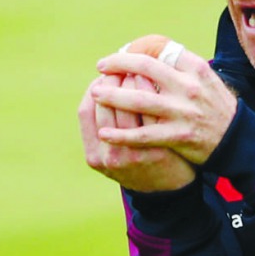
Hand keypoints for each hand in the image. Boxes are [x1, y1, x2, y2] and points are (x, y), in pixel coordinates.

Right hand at [79, 73, 196, 191]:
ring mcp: (133, 153)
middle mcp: (109, 155)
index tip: (105, 72)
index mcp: (94, 154)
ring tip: (139, 67)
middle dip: (114, 78)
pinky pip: (151, 112)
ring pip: (128, 104)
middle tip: (123, 63)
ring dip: (132, 80)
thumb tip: (101, 82)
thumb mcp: (112, 152)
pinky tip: (156, 81)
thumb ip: (104, 125)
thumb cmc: (138, 162)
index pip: (86, 109)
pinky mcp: (157, 150)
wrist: (169, 192)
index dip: (94, 87)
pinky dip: (152, 92)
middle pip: (105, 103)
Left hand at [92, 46, 236, 165]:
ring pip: (138, 100)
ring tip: (95, 94)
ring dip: (112, 96)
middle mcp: (189, 87)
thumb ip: (182, 66)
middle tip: (101, 69)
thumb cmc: (217, 107)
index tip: (118, 56)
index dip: (133, 51)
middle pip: (144, 69)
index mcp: (196, 68)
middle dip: (117, 67)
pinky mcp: (179, 136)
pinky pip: (143, 135)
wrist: (239, 140)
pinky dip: (121, 135)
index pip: (159, 50)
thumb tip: (151, 52)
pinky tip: (105, 133)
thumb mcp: (206, 79)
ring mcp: (183, 112)